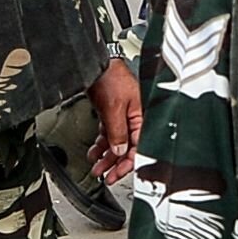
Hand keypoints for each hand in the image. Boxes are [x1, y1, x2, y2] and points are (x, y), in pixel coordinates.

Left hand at [86, 58, 143, 189]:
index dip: (127, 163)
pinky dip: (101, 144)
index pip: (139, 147)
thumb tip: (119, 151)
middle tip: (105, 175)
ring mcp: (123, 116)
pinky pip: (109, 134)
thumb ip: (118, 132)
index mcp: (143, 117)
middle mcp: (135, 118)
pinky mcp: (113, 113)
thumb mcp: (115, 109)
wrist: (96, 62)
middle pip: (127, 148)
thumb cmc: (111, 77)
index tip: (116, 175)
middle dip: (114, 164)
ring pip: (117, 142)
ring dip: (106, 156)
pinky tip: (95, 152)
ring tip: (96, 166)